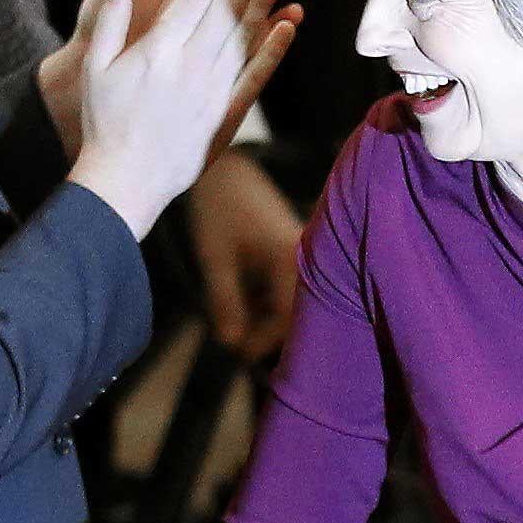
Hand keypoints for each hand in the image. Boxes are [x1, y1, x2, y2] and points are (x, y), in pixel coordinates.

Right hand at [52, 0, 298, 238]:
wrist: (125, 181)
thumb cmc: (105, 124)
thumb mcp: (96, 69)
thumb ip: (110, 22)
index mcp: (158, 50)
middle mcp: (190, 65)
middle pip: (225, 9)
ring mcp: (212, 90)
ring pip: (244, 35)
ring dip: (264, 0)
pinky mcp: (225, 114)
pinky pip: (255, 75)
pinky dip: (273, 49)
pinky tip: (286, 25)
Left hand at [185, 148, 302, 359]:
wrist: (224, 168)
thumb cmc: (217, 209)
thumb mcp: (215, 257)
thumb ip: (225, 301)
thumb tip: (231, 345)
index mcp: (292, 258)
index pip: (291, 317)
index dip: (266, 341)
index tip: (240, 353)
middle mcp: (307, 258)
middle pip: (299, 313)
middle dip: (269, 333)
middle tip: (237, 344)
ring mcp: (304, 255)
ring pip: (295, 301)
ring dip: (269, 318)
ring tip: (237, 322)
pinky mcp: (295, 252)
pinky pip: (291, 287)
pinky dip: (269, 300)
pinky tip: (245, 302)